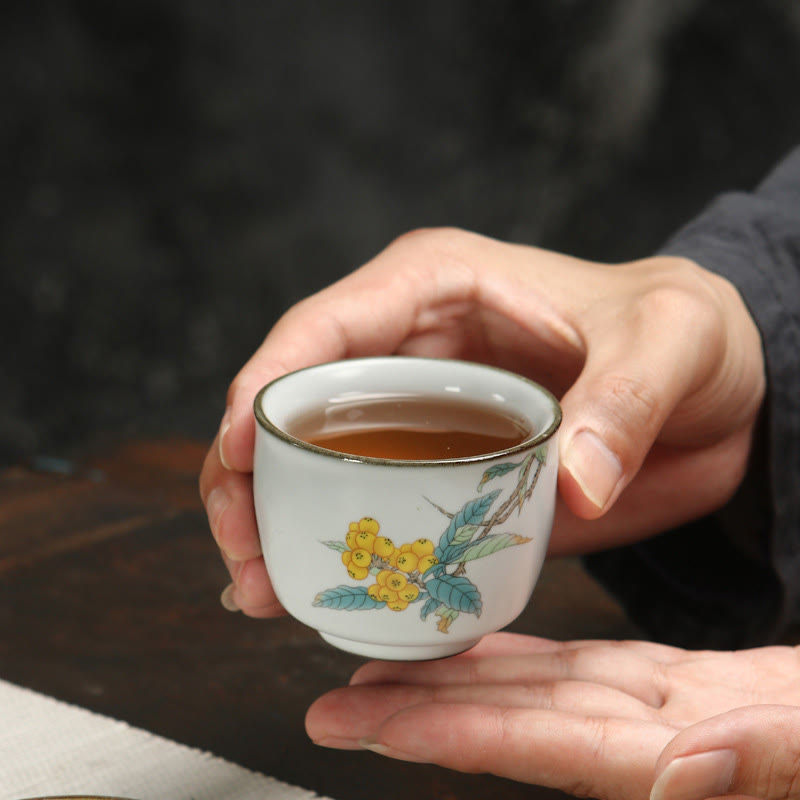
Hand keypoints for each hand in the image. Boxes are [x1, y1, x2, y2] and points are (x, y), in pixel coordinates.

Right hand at [198, 228, 764, 615]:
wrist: (709, 395)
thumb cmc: (682, 336)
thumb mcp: (669, 345)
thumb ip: (627, 403)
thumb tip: (574, 486)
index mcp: (435, 288)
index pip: (324, 329)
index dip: (264, 386)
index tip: (236, 453)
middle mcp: (405, 349)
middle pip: (291, 405)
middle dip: (246, 475)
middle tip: (244, 552)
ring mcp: (412, 415)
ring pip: (307, 461)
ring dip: (269, 521)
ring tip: (259, 590)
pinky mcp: (432, 471)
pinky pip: (359, 503)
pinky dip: (324, 545)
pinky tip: (299, 593)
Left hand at [306, 632, 799, 799]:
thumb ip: (773, 756)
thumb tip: (685, 770)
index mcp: (689, 756)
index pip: (549, 747)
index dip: (459, 733)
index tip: (374, 722)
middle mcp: (665, 741)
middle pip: (524, 721)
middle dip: (429, 711)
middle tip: (338, 699)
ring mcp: (672, 714)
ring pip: (546, 692)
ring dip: (466, 680)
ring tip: (388, 668)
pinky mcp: (688, 688)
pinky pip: (591, 670)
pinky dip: (532, 659)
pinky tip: (487, 648)